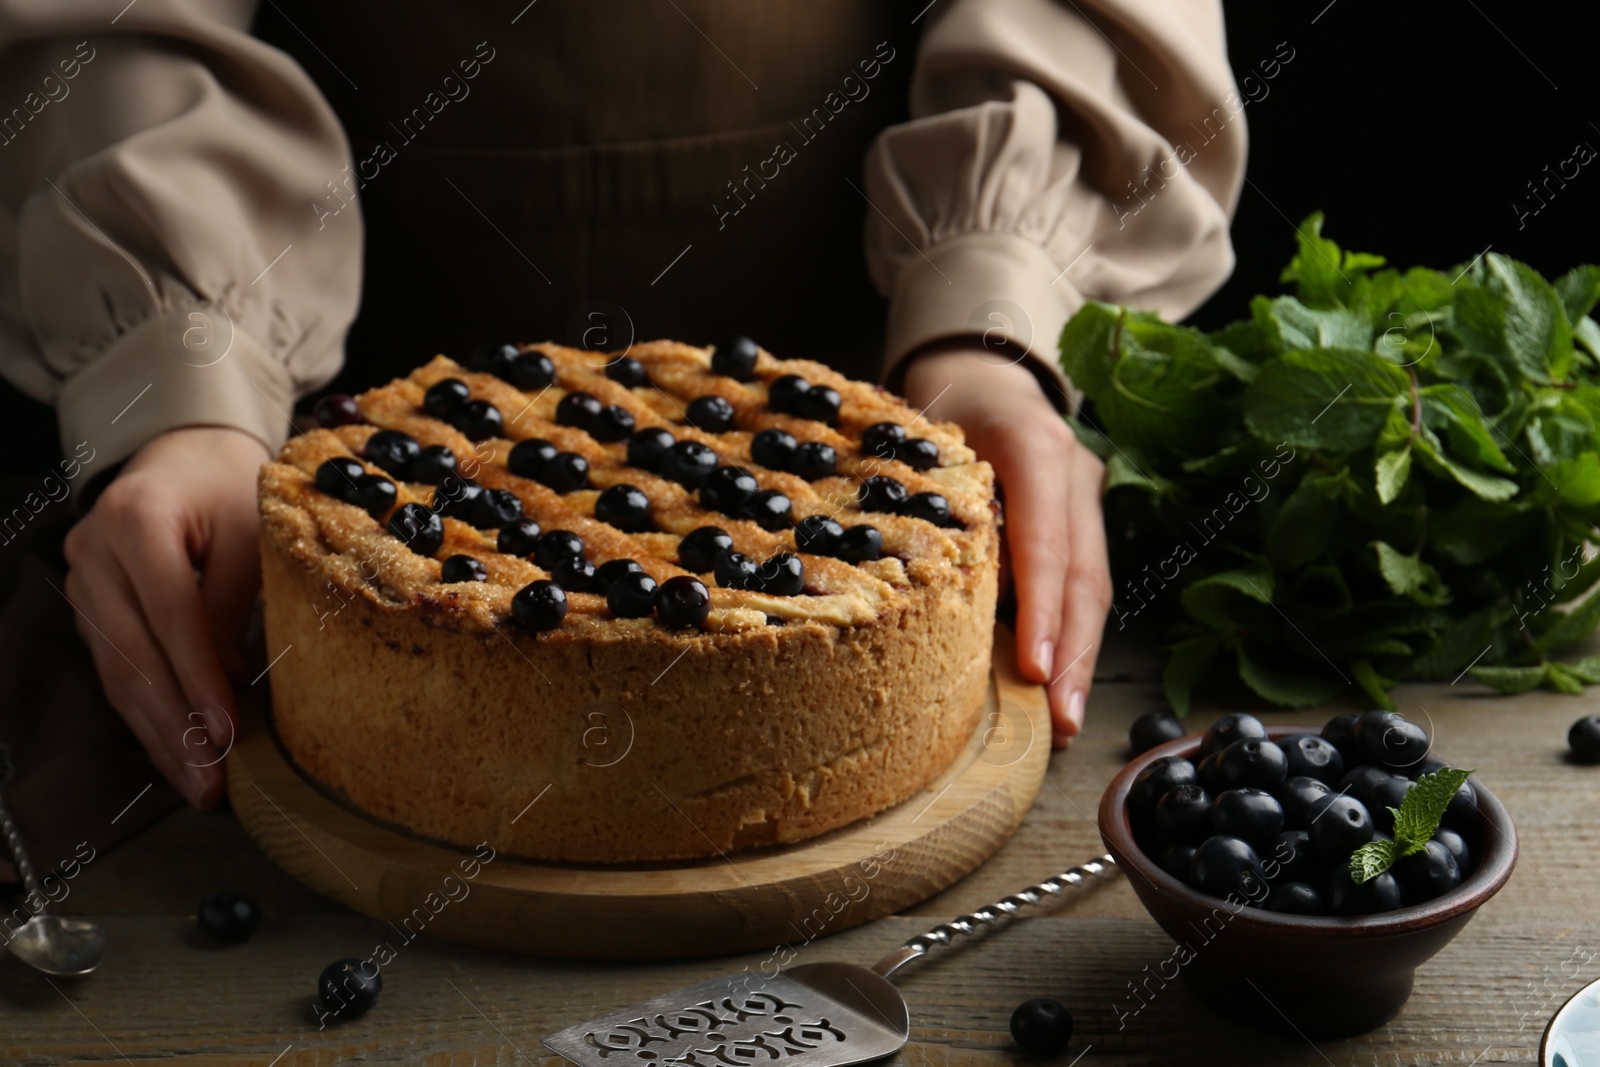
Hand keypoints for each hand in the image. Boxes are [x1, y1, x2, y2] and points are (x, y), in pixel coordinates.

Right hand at [63, 426, 270, 806]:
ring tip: (199, 784)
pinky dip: (148, 715)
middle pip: (134, 653)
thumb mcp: (251, 532)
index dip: (200, 679)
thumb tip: (233, 683)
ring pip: (119, 672)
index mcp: (138, 519)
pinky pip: (116, 670)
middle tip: (211, 781)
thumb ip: (235, 601)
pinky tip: (175, 753)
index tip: (229, 732)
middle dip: (175, 725)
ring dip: (159, 734)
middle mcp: (95, 552)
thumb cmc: (232, 490)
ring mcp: (83, 580)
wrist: (190, 455)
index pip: (172, 615)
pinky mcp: (89, 606)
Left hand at [902, 343, 1110, 745]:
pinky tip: (1060, 685)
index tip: (1036, 667)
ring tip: (1066, 720)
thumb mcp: (925, 442)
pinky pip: (1082, 585)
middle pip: (1084, 575)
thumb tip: (943, 594)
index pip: (1046, 538)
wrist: (982, 371)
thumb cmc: (942, 405)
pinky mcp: (1084, 522)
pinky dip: (1071, 636)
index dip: (1041, 606)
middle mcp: (1076, 474)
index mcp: (1036, 447)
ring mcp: (1088, 499)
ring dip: (1081, 657)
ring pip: (1093, 587)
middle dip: (1075, 653)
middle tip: (1063, 719)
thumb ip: (939, 507)